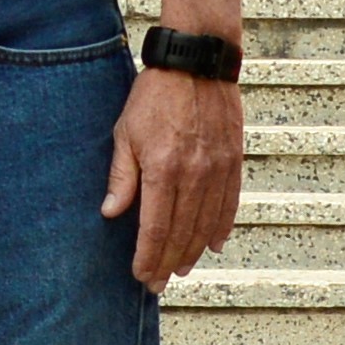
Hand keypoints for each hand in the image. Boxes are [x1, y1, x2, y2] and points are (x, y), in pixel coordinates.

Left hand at [101, 62, 244, 286]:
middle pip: (183, 232)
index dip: (148, 256)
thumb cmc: (155, 96)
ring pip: (207, 224)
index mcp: (164, 169)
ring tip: (182, 269)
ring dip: (194, 251)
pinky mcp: (233, 160)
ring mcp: (218, 169)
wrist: (197, 62)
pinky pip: (230, 203)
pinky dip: (222, 227)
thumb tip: (111, 213)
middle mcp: (195, 175)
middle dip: (168, 262)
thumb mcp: (126, 132)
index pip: (156, 227)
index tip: (140, 274)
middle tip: (158, 282)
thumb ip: (122, 176)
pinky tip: (215, 244)